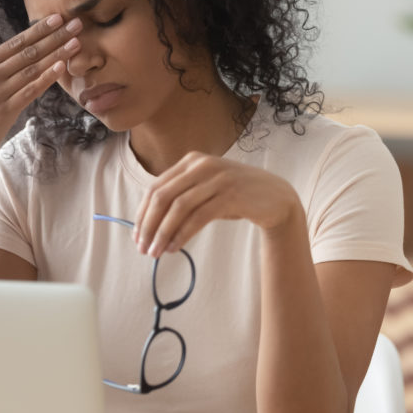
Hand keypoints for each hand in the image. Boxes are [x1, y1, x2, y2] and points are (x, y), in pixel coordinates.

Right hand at [0, 14, 82, 175]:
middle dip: (55, 36)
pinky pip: (30, 92)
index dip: (39, 29)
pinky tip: (61, 67)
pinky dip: (46, 78)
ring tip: (76, 42)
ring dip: (57, 54)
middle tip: (76, 23)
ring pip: (32, 69)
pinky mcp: (3, 113)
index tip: (58, 17)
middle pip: (27, 52)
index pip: (15, 42)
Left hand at [132, 152, 302, 257]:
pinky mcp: (230, 194)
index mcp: (191, 161)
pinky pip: (198, 217)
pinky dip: (182, 234)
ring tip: (157, 252)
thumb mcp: (206, 189)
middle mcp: (202, 165)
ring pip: (178, 207)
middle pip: (163, 196)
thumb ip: (181, 197)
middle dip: (148, 224)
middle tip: (143, 247)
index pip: (156, 187)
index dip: (142, 213)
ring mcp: (217, 178)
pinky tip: (175, 247)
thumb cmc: (236, 196)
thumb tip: (149, 225)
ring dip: (163, 232)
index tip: (136, 236)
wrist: (276, 197)